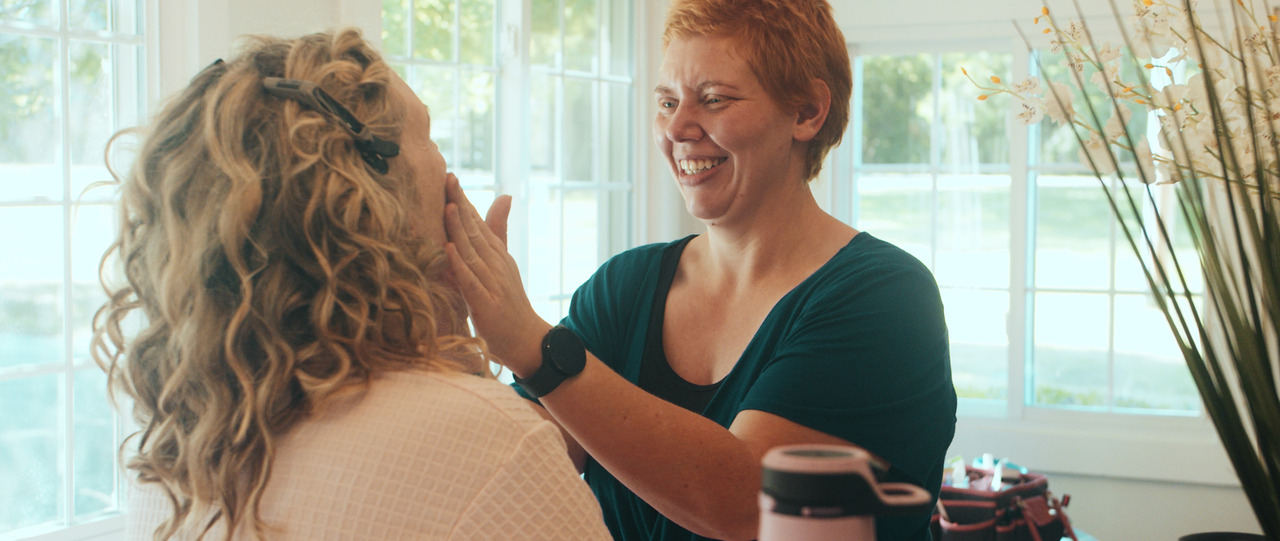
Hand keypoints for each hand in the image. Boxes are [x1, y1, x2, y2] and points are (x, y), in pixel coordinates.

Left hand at [443, 174, 549, 374]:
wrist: (527, 340)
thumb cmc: (510, 302)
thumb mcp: (504, 262)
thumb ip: (499, 230)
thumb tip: (504, 195)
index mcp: (497, 254)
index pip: (478, 222)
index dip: (463, 200)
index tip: (449, 177)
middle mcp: (496, 264)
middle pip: (475, 231)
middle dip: (460, 205)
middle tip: (447, 179)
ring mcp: (493, 284)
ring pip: (473, 252)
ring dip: (459, 229)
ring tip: (447, 207)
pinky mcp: (487, 305)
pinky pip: (471, 282)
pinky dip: (460, 266)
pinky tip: (449, 250)